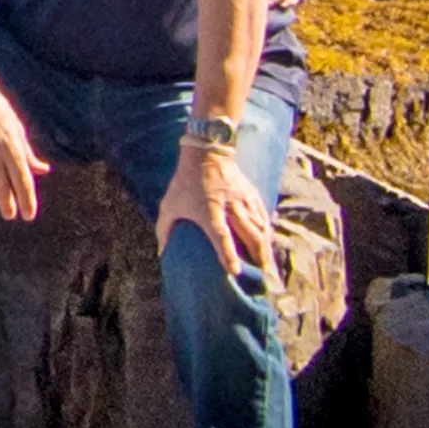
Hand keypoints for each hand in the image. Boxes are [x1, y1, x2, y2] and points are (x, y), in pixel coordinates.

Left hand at [156, 142, 276, 274]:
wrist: (206, 152)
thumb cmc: (185, 181)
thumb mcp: (170, 204)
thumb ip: (164, 229)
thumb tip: (161, 253)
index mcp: (209, 212)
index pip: (221, 237)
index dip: (228, 255)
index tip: (236, 272)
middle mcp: (230, 208)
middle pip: (250, 236)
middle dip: (258, 257)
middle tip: (262, 275)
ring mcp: (244, 201)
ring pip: (260, 228)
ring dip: (265, 247)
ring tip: (267, 265)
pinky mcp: (251, 195)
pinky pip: (263, 216)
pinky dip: (266, 231)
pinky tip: (267, 242)